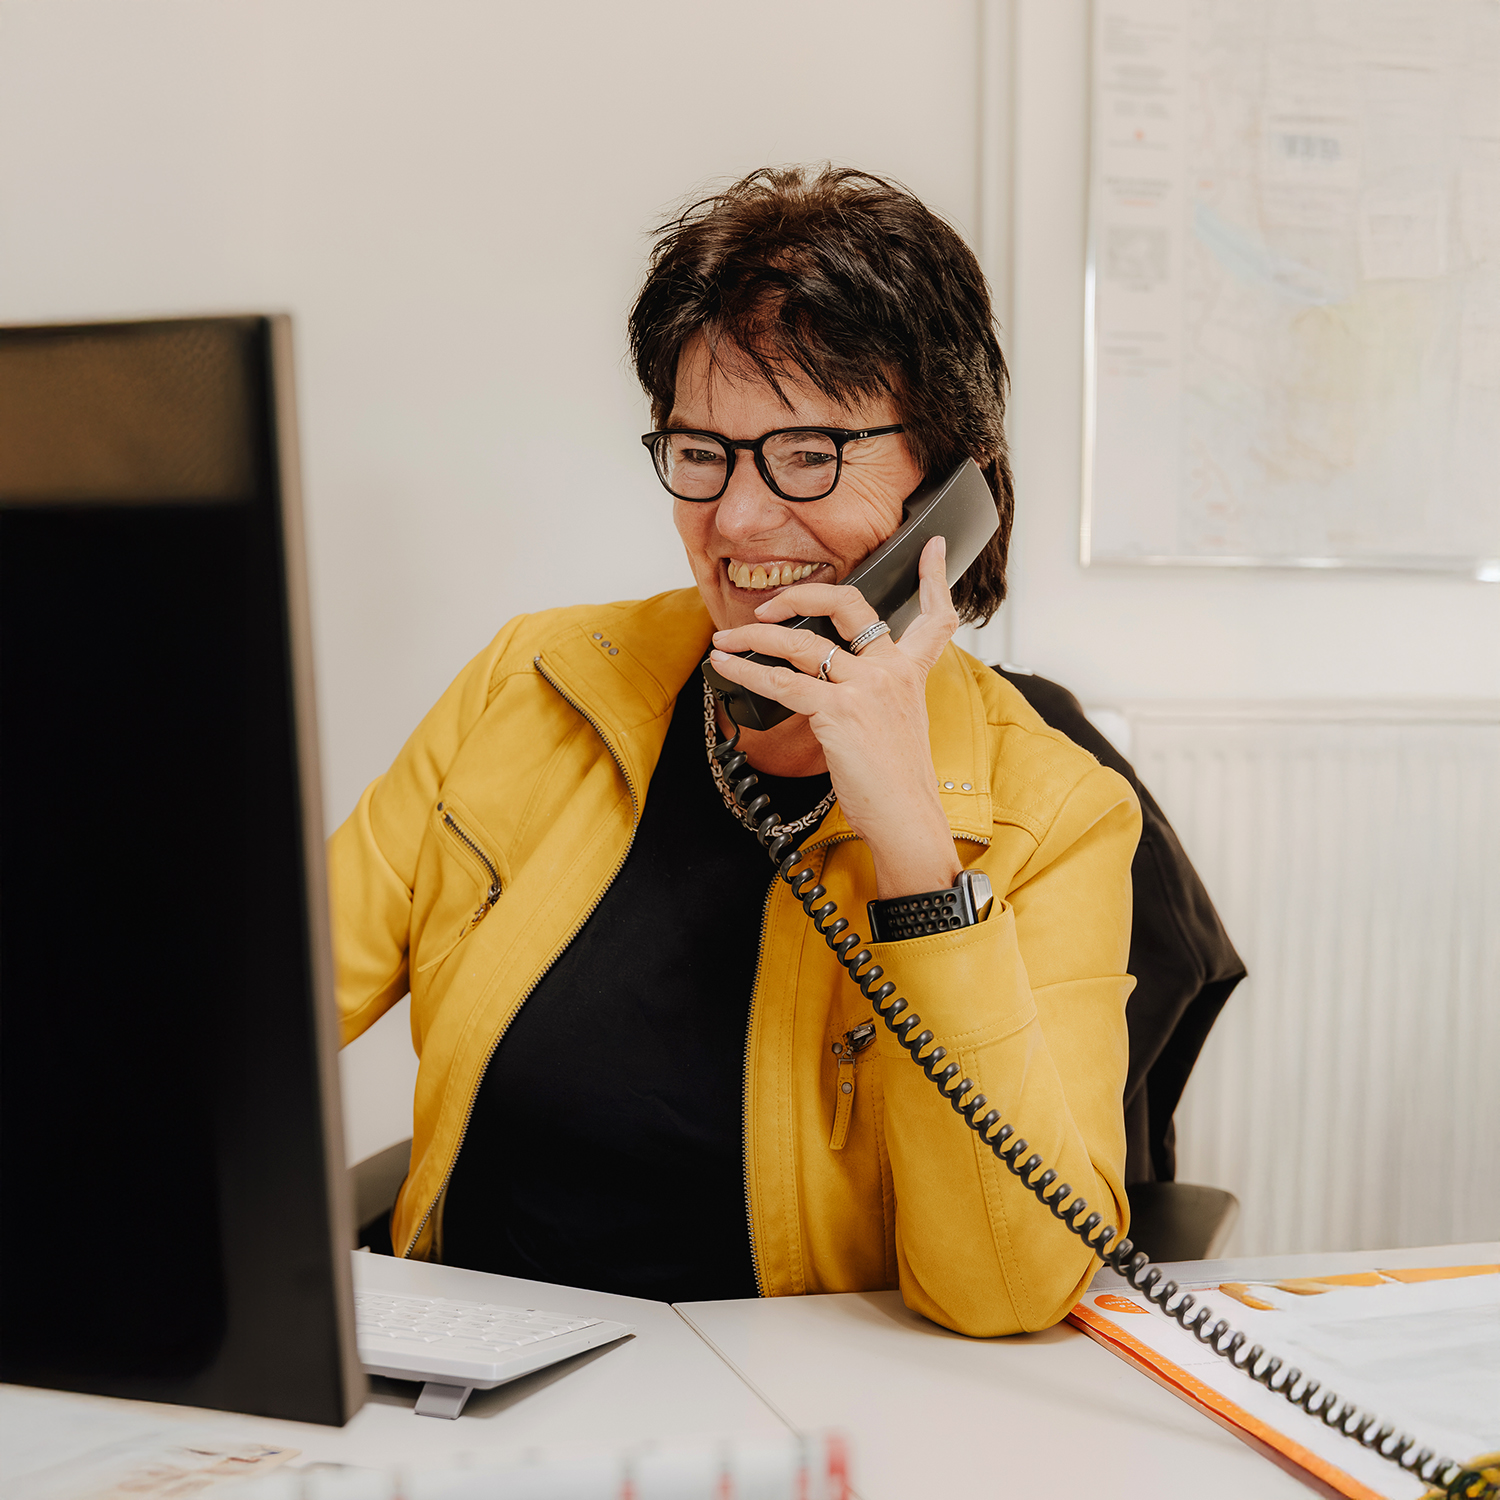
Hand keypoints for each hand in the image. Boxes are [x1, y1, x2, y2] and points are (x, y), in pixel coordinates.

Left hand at [707, 535, 962, 899]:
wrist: (906, 819)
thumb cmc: (896, 784)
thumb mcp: (895, 727)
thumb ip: (869, 696)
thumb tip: (819, 687)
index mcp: (911, 674)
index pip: (935, 617)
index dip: (935, 576)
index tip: (932, 546)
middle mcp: (892, 671)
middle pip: (849, 605)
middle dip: (801, 594)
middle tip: (767, 607)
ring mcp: (867, 688)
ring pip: (801, 642)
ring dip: (753, 638)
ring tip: (724, 640)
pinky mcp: (839, 712)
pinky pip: (781, 681)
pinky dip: (746, 671)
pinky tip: (726, 667)